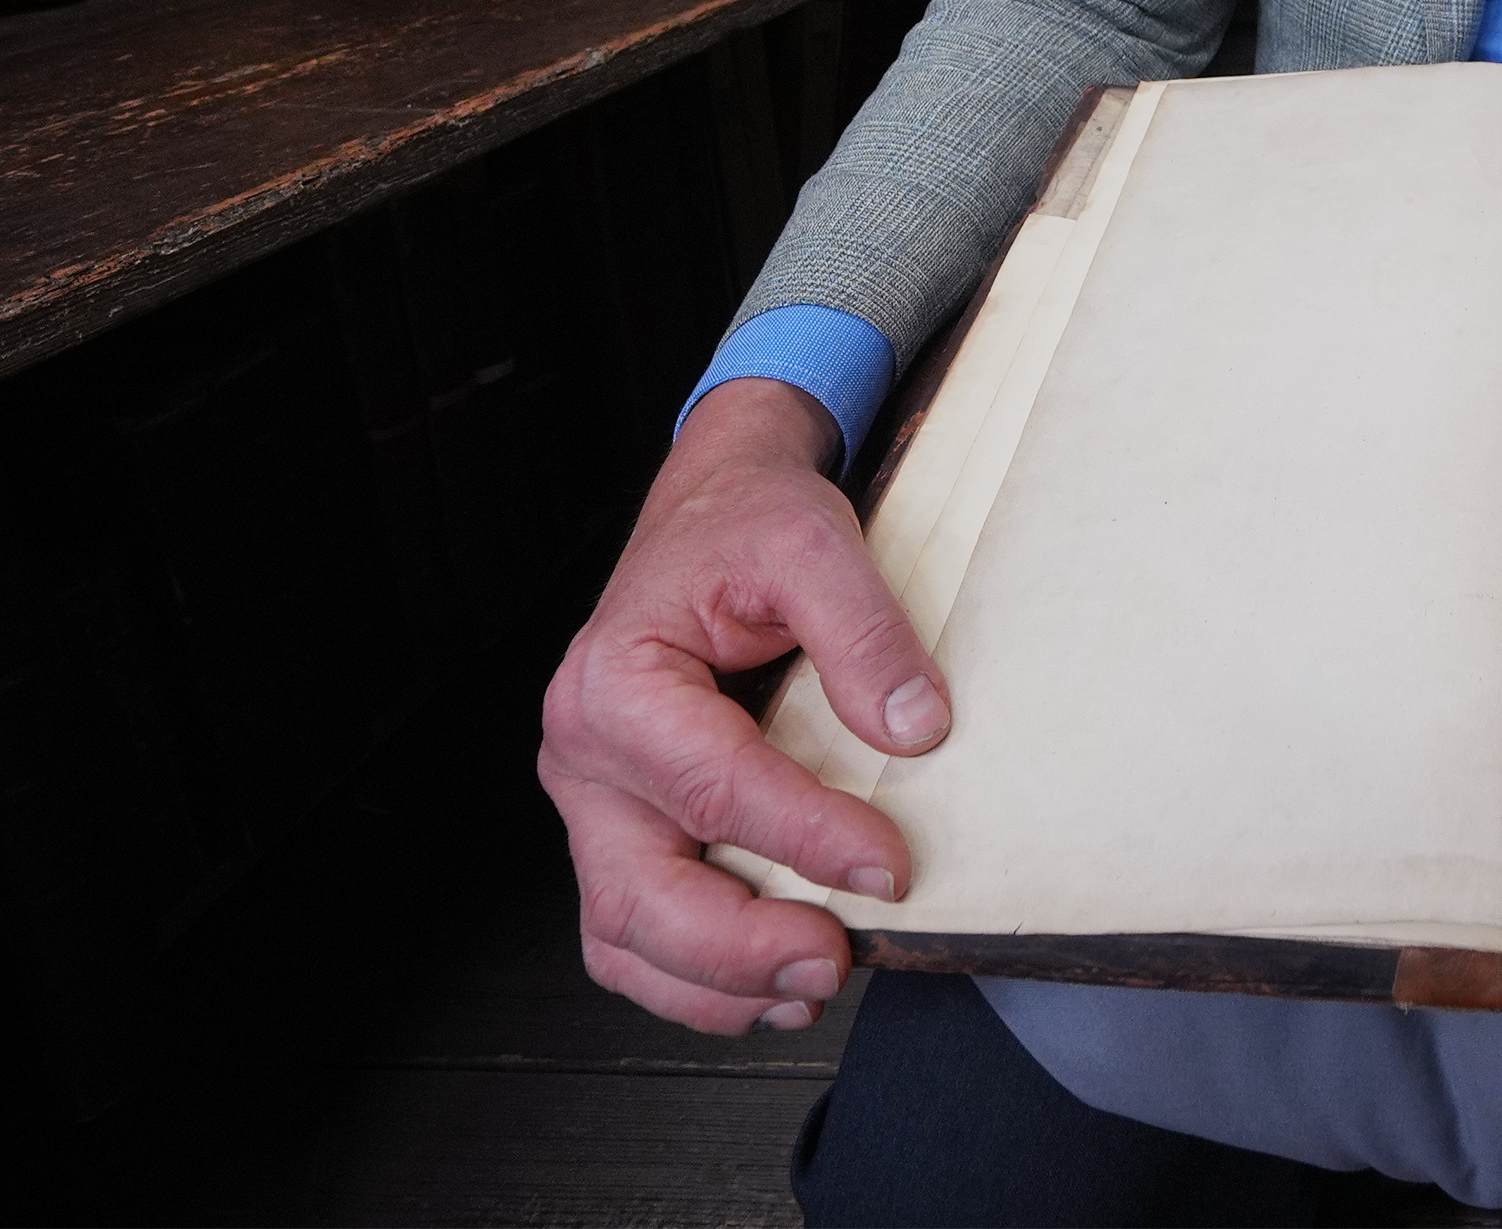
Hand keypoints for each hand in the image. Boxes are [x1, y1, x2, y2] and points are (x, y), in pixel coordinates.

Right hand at [539, 377, 951, 1034]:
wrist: (712, 513)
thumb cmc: (746, 527)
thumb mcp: (813, 544)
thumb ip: (863, 633)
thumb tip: (916, 731)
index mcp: (616, 682)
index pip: (713, 787)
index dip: (806, 837)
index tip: (890, 867)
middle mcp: (586, 755)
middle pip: (640, 892)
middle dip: (740, 947)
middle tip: (834, 960)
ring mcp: (597, 804)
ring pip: (625, 934)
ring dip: (714, 984)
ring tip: (810, 988)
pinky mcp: (623, 831)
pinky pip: (635, 932)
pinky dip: (695, 978)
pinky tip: (772, 984)